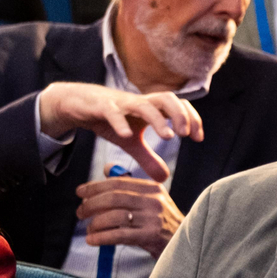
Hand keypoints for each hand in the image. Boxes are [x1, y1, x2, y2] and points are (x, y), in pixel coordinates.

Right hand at [37, 82, 203, 178]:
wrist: (78, 104)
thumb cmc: (110, 119)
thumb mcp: (131, 143)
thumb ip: (148, 158)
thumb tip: (165, 178)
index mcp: (151, 108)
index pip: (178, 106)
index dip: (192, 119)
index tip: (198, 138)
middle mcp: (139, 103)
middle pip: (166, 98)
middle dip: (180, 115)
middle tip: (186, 135)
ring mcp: (120, 103)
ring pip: (143, 105)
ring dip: (158, 119)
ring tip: (169, 137)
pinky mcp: (100, 106)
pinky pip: (111, 111)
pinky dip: (120, 122)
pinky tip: (127, 135)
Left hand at [77, 174, 185, 256]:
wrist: (184, 244)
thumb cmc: (162, 223)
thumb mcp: (151, 200)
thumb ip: (129, 185)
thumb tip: (108, 168)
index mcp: (153, 188)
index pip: (118, 183)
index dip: (95, 187)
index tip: (80, 192)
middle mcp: (154, 200)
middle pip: (114, 198)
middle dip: (91, 205)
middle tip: (80, 212)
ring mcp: (153, 218)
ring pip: (115, 216)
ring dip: (96, 223)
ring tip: (88, 229)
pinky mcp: (151, 236)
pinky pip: (120, 235)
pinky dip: (102, 238)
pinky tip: (92, 240)